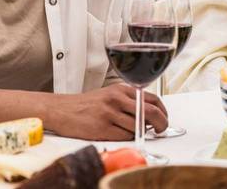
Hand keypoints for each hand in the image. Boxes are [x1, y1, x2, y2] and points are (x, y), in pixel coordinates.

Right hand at [45, 84, 167, 140]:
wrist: (62, 109)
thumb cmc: (87, 104)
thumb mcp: (111, 95)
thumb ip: (130, 101)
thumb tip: (151, 115)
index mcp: (122, 89)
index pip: (153, 99)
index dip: (163, 111)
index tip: (164, 119)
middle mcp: (117, 99)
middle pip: (150, 112)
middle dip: (161, 124)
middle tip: (160, 130)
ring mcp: (110, 113)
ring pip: (138, 127)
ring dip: (140, 132)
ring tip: (131, 130)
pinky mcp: (102, 128)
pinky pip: (124, 137)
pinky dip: (126, 138)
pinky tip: (118, 134)